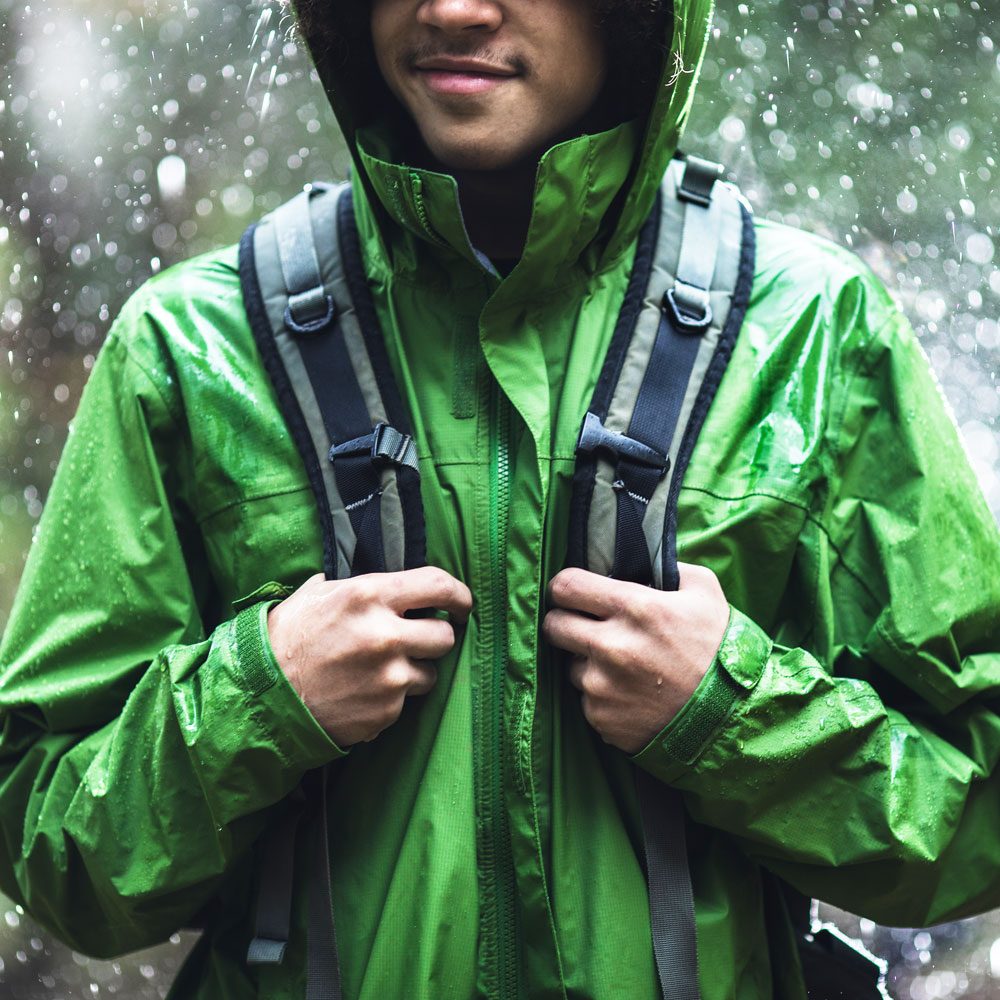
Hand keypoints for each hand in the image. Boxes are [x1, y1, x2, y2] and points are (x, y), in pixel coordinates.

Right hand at [267, 567, 472, 746]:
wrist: (260, 697)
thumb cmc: (285, 639)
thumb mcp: (317, 594)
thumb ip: (359, 586)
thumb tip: (390, 583)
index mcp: (369, 596)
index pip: (439, 586)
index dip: (459, 595)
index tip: (462, 605)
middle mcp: (385, 635)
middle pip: (445, 635)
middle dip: (435, 637)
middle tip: (416, 640)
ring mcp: (388, 677)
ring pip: (430, 673)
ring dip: (413, 671)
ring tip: (378, 671)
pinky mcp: (385, 712)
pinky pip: (405, 702)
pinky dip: (390, 698)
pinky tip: (361, 692)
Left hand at [542, 563, 729, 753]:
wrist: (732, 717)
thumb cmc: (718, 649)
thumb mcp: (704, 592)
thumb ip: (666, 567)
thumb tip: (637, 558)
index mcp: (635, 608)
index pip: (566, 586)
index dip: (564, 587)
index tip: (571, 592)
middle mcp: (611, 646)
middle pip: (553, 625)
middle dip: (565, 622)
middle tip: (584, 626)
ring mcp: (603, 686)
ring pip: (570, 665)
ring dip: (587, 663)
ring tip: (622, 667)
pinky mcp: (601, 718)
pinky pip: (586, 699)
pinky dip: (601, 696)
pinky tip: (630, 695)